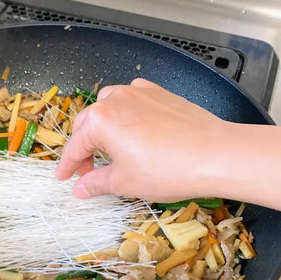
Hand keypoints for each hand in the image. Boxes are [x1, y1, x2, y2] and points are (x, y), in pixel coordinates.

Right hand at [56, 79, 230, 201]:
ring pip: (108, 107)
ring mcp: (138, 91)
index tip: (64, 179)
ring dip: (102, 128)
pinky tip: (134, 130)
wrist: (216, 154)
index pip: (75, 147)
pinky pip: (132, 100)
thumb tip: (80, 188)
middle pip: (88, 124)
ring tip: (109, 149)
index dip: (68, 167)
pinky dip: (125, 115)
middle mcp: (114, 98)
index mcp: (100, 120)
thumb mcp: (124, 182)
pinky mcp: (159, 92)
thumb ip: (96, 182)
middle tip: (88, 172)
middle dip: (84, 148)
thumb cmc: (166, 170)